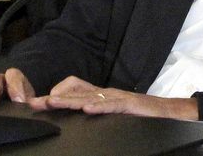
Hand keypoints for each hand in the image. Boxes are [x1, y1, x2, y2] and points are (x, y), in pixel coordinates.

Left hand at [28, 76, 198, 119]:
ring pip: (88, 96)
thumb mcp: (112, 112)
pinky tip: (87, 110)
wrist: (167, 113)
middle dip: (53, 97)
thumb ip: (97, 110)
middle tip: (35, 103)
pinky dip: (99, 106)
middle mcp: (105, 93)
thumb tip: (78, 113)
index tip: (38, 103)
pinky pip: (111, 104)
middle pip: (74, 91)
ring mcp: (117, 97)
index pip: (73, 87)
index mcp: (100, 95)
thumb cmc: (139, 114)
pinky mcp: (129, 105)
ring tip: (52, 103)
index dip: (56, 93)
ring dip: (69, 100)